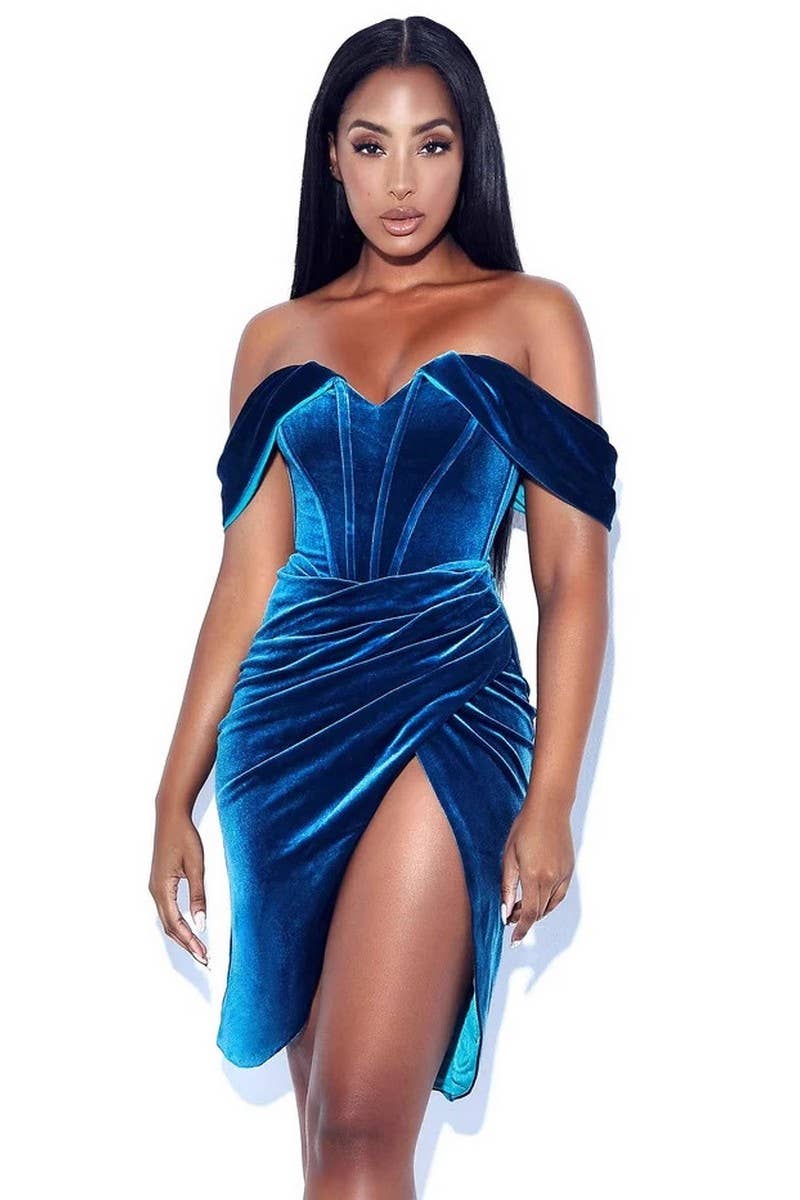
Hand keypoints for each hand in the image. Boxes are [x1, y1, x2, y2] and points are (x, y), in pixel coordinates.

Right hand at [149, 813, 208, 965]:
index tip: (204, 955)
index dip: (191, 942)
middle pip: (170, 927)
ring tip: (199, 948)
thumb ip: (198, 896)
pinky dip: (178, 924)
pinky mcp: (160, 883)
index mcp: (162, 890)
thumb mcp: (196, 867)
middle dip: (187, 944)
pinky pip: (168, 910)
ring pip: (168, 920)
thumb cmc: (184, 837)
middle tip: (204, 959)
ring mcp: (156, 888)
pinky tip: (189, 928)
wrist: (170, 817)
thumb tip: (201, 924)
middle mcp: (155, 892)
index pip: (176, 925)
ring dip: (182, 936)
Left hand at [500, 801, 574, 945]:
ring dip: (536, 911)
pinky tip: (538, 897)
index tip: (514, 940)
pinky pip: (559, 895)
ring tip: (521, 907)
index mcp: (534, 876)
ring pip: (550, 905)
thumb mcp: (508, 857)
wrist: (548, 809)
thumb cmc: (524, 828)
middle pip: (539, 911)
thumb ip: (507, 886)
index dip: (521, 929)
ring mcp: (563, 875)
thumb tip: (505, 911)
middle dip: (524, 919)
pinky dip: (549, 901)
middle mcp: (552, 879)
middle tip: (510, 915)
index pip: (528, 913)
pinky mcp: (569, 870)